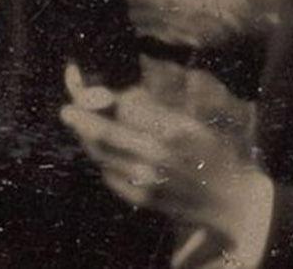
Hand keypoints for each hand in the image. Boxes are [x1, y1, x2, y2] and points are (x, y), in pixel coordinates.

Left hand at [60, 87, 271, 240]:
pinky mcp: (140, 199)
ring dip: (87, 139)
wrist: (226, 201)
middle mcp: (157, 155)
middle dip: (82, 119)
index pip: (126, 107)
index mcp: (174, 130)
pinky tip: (105, 152)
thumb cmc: (210, 155)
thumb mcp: (190, 124)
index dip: (109, 97)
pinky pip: (110, 174)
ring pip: (102, 156)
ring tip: (81, 127)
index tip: (98, 91)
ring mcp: (147, 180)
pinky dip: (103, 160)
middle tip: (66, 111)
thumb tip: (119, 96)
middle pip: (105, 134)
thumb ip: (155, 112)